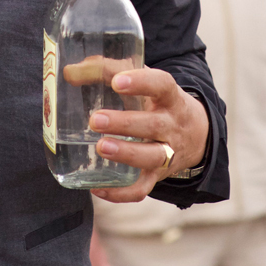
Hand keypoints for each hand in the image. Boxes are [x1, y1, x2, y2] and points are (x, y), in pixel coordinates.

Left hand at [87, 68, 208, 203]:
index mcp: (170, 97)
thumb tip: (70, 73)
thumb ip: (108, 71)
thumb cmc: (157, 102)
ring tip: (101, 147)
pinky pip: (143, 189)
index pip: (162, 85)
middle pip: (154, 126)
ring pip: (152, 157)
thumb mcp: (143, 83)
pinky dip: (122, 193)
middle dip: (124, 124)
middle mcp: (172, 125)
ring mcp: (168, 153)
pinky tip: (97, 188)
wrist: (195, 134)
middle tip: (95, 120)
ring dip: (126, 154)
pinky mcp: (158, 176)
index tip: (117, 81)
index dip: (141, 82)